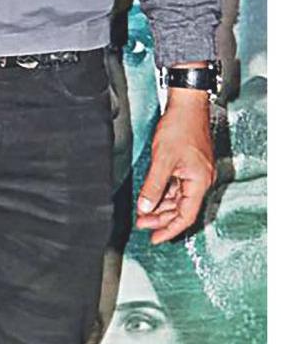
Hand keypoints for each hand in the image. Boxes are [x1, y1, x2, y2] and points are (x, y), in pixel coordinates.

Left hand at [136, 92, 215, 243]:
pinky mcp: (189, 165)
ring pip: (178, 198)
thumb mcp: (162, 159)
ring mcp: (196, 173)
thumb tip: (145, 207)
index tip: (156, 239)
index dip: (170, 229)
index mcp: (199, 182)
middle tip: (142, 225)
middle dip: (161, 218)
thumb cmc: (180, 127)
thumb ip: (153, 186)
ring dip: (161, 206)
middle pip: (181, 208)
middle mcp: (201, 180)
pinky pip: (177, 186)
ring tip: (143, 212)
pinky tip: (151, 196)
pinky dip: (164, 193)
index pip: (186, 215)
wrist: (187, 104)